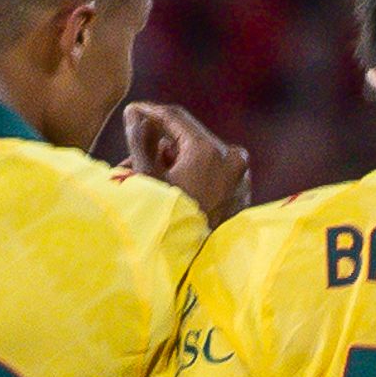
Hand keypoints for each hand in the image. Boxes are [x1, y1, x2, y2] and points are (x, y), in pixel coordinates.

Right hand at [119, 102, 250, 223]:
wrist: (194, 267)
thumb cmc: (166, 222)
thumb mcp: (147, 181)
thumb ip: (140, 142)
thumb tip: (136, 115)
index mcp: (209, 151)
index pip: (176, 118)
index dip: (151, 111)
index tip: (133, 109)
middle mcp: (232, 157)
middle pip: (189, 138)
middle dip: (160, 146)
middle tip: (133, 161)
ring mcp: (241, 175)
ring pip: (201, 156)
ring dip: (175, 162)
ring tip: (151, 182)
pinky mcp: (242, 191)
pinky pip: (214, 172)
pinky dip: (194, 175)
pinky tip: (174, 191)